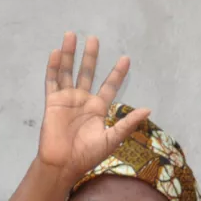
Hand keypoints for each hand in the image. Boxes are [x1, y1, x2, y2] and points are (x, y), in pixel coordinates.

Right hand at [37, 32, 149, 182]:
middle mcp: (82, 101)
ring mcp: (67, 100)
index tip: (126, 58)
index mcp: (98, 109)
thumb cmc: (87, 156)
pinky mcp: (53, 102)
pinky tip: (57, 52)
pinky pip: (52, 81)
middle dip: (91, 56)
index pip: (109, 86)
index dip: (117, 73)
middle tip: (94, 39)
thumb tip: (148, 110)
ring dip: (70, 54)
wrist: (63, 165)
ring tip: (72, 35)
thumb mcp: (112, 140)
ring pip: (68, 72)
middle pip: (87, 73)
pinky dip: (54, 67)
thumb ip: (127, 124)